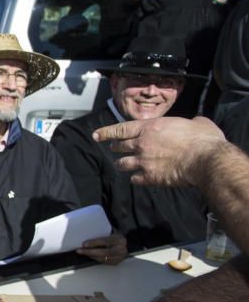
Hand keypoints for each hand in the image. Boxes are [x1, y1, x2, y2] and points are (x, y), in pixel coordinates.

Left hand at [77, 233, 127, 265]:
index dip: (94, 243)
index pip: (105, 241)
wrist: (124, 244)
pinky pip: (103, 262)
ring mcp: (119, 257)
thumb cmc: (114, 237)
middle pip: (104, 252)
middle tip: (80, 251)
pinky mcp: (116, 262)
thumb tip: (86, 238)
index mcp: (119, 239)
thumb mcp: (110, 233)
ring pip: (102, 258)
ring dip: (91, 256)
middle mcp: (121, 249)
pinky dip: (95, 258)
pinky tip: (89, 255)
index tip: (84, 244)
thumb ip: (100, 235)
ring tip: (82, 252)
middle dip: (90, 252)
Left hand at [93, 117, 225, 187]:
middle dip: (116, 147)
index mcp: (149, 128)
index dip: (106, 133)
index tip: (96, 136)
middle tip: (116, 148)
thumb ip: (188, 122)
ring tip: (124, 164)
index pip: (120, 129)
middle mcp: (141, 144)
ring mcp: (143, 162)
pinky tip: (139, 178)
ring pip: (122, 163)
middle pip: (119, 147)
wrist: (205, 160)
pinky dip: (136, 178)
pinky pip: (134, 179)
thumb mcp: (196, 122)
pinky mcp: (149, 177)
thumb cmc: (203, 139)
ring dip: (122, 163)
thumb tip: (194, 123)